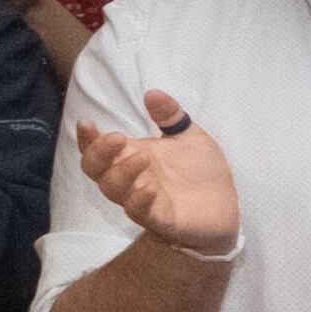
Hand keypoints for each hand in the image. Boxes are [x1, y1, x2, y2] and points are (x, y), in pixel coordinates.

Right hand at [77, 88, 238, 255]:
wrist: (224, 209)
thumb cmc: (199, 172)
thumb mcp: (189, 137)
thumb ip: (171, 116)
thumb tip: (152, 92)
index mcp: (131, 156)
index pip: (96, 148)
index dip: (87, 137)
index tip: (86, 123)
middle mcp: (130, 178)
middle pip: (94, 169)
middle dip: (98, 153)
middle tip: (118, 137)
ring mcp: (142, 199)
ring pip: (113, 190)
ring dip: (122, 173)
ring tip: (142, 157)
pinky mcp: (160, 218)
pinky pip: (140, 213)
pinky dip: (140, 201)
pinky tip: (149, 188)